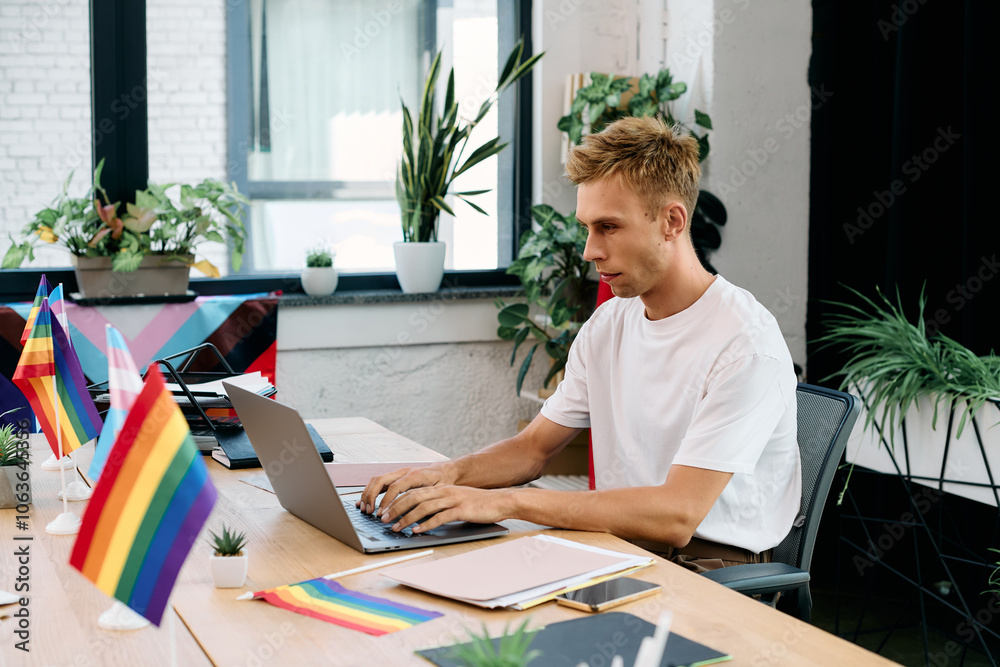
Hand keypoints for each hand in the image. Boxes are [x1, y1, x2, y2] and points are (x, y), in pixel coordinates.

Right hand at [355, 464, 454, 514]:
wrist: (445, 471)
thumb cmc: (443, 481)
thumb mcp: (438, 491)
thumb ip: (426, 499)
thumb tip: (416, 513)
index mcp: (414, 475)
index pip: (394, 487)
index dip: (386, 501)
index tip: (381, 513)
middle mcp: (403, 472)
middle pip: (381, 480)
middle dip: (371, 496)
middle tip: (368, 511)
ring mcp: (398, 473)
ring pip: (377, 479)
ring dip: (368, 493)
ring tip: (364, 508)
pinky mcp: (395, 477)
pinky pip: (379, 482)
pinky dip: (370, 491)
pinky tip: (365, 502)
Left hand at [377, 485, 513, 532]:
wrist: (500, 501)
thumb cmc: (479, 504)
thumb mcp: (456, 500)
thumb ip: (440, 505)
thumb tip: (421, 516)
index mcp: (442, 488)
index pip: (413, 492)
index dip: (397, 502)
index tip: (386, 511)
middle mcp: (445, 491)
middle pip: (414, 498)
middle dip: (396, 509)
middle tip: (384, 519)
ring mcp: (452, 500)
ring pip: (423, 507)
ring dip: (407, 518)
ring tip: (396, 527)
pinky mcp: (461, 509)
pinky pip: (439, 517)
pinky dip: (425, 524)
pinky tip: (417, 531)